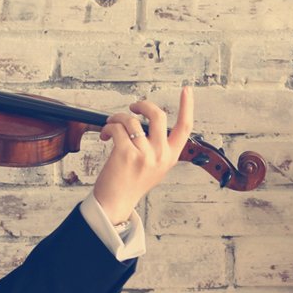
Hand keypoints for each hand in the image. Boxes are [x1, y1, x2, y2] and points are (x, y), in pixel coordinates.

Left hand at [91, 86, 194, 223]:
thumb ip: (158, 147)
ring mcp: (144, 154)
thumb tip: (146, 123)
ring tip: (111, 125)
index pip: (185, 127)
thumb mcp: (155, 167)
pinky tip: (105, 135)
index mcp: (170, 157)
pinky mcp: (125, 153)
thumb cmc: (131, 184)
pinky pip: (117, 128)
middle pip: (158, 115)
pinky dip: (108, 128)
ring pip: (131, 120)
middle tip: (133, 107)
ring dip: (117, 118)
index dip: (188, 106)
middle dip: (143, 105)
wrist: (115, 202)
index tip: (187, 90)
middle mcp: (160, 155)